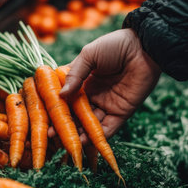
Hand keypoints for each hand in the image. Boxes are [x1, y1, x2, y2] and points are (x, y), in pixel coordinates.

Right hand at [50, 29, 160, 143]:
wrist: (144, 47)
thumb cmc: (115, 45)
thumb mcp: (89, 55)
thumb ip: (75, 75)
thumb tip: (60, 95)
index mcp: (83, 81)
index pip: (66, 99)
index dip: (56, 108)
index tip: (43, 117)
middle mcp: (93, 95)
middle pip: (76, 115)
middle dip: (64, 125)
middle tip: (50, 135)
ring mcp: (107, 105)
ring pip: (90, 124)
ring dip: (78, 134)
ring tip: (66, 142)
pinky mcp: (121, 112)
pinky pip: (108, 128)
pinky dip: (97, 137)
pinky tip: (85, 142)